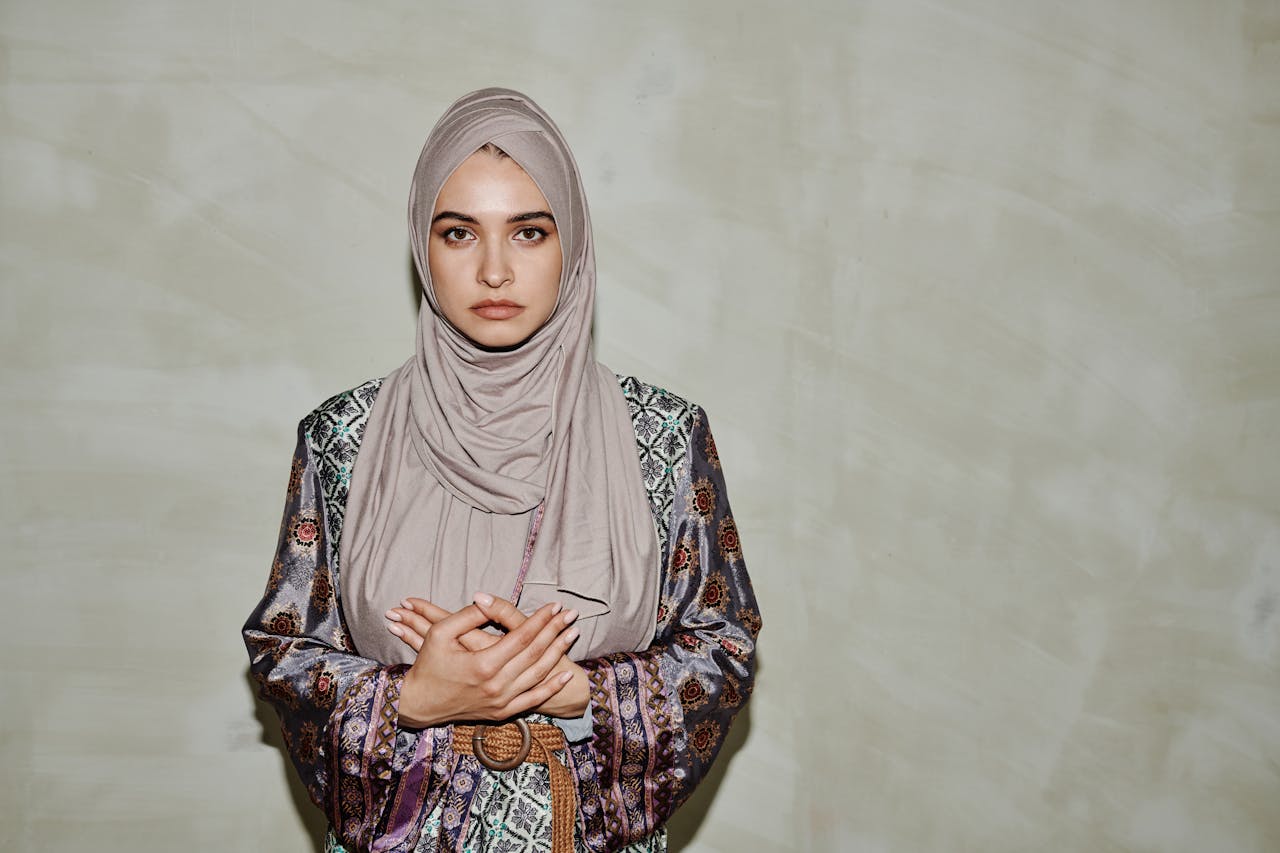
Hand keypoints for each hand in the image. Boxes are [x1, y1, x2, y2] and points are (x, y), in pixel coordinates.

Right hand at [389, 594, 589, 719]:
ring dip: (558, 653)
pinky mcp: (501, 712)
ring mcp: (500, 701)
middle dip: (555, 631)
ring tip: (572, 633)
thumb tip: (487, 599)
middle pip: (535, 653)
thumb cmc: (428, 665)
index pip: (522, 637)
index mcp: (483, 664)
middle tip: (571, 614)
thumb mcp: (441, 633)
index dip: (541, 620)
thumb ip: (468, 616)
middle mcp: (496, 685)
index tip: (555, 605)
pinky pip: (533, 700)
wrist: (420, 704)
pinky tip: (564, 673)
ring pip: (538, 674)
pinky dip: (551, 687)